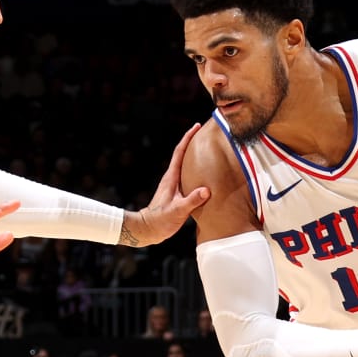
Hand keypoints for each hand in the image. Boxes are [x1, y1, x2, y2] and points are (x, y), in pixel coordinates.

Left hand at [120, 125, 208, 246]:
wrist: (148, 230)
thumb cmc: (161, 221)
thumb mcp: (177, 211)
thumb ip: (191, 201)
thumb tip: (206, 190)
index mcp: (171, 178)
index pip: (180, 152)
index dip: (188, 138)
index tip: (197, 126)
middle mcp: (172, 178)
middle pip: (183, 154)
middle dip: (193, 142)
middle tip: (206, 133)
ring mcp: (174, 185)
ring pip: (186, 165)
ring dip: (195, 156)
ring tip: (209, 150)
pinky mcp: (176, 193)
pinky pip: (188, 176)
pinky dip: (196, 170)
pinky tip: (205, 175)